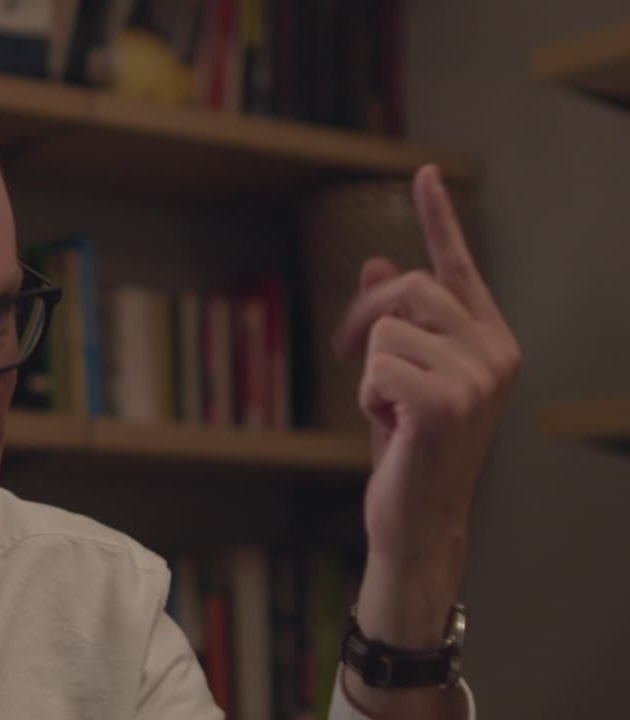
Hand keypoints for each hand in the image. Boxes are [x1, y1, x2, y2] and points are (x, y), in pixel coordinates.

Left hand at [333, 165, 519, 716]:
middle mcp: (495, 351)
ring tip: (391, 412)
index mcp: (490, 339)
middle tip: (348, 355)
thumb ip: (396, 322)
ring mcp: (478, 376)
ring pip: (384, 329)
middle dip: (362, 316)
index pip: (458, 267)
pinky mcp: (448, 401)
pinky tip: (391, 428)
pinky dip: (367, 397)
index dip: (438, 218)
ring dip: (369, 372)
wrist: (420, 519)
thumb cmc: (411, 447)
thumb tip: (375, 262)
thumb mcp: (400, 375)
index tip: (423, 172)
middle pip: (405, 287)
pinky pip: (376, 366)